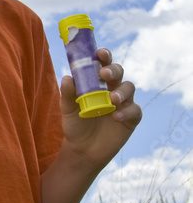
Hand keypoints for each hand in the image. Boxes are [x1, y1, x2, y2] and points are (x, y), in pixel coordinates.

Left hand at [59, 48, 141, 169]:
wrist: (82, 150)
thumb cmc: (76, 124)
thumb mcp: (67, 109)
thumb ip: (68, 94)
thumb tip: (68, 78)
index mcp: (97, 82)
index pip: (103, 64)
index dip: (104, 56)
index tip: (99, 53)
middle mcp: (112, 88)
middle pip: (118, 72)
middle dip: (113, 70)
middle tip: (104, 73)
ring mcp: (123, 103)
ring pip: (129, 88)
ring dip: (122, 91)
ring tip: (112, 98)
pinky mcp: (130, 118)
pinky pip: (134, 110)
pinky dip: (126, 111)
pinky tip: (116, 117)